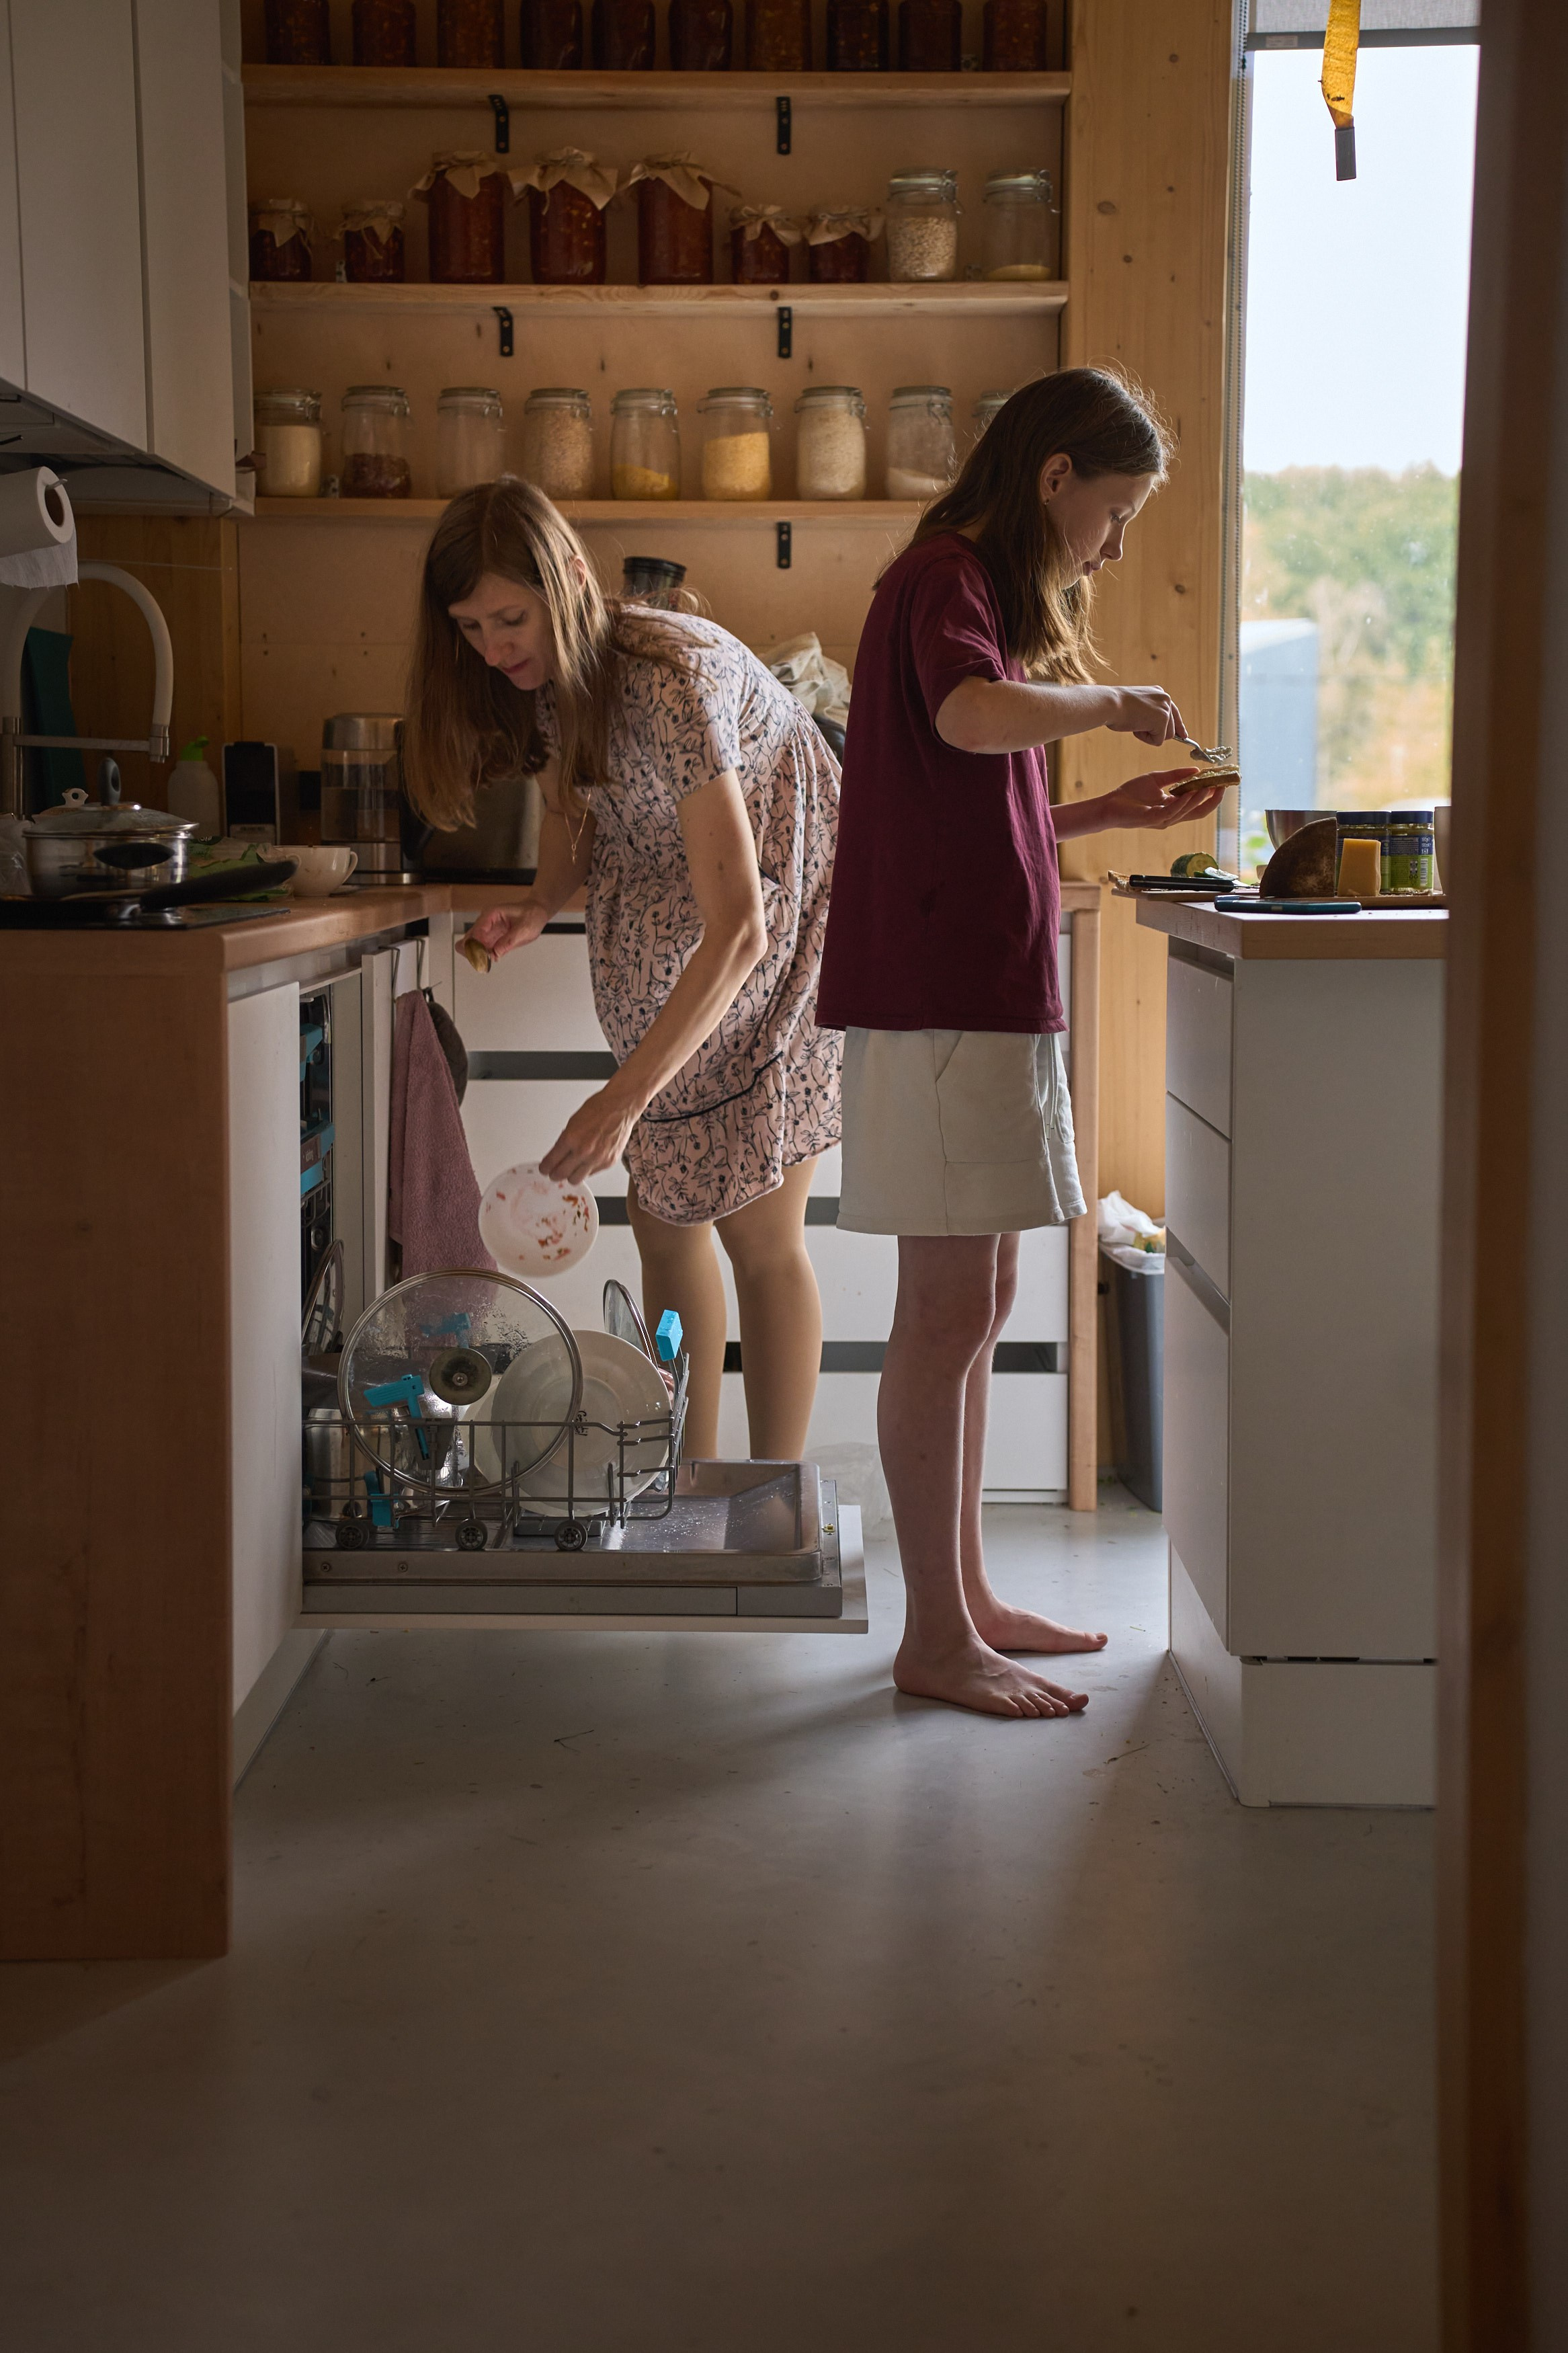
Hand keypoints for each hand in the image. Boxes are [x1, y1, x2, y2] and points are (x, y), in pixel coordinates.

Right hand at [467, 898, 548, 958]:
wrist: (536, 912)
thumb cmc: (531, 915)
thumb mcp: (524, 929)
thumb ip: (508, 941)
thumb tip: (495, 954)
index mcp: (491, 914)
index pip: (476, 932)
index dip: (477, 947)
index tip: (483, 957)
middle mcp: (485, 922)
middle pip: (468, 939)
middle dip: (473, 952)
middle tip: (483, 961)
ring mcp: (487, 931)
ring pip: (471, 946)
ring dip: (477, 956)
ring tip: (486, 963)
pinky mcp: (491, 939)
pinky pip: (481, 949)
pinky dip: (482, 957)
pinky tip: (489, 961)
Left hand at [539, 1085, 639, 1184]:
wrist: (620, 1107)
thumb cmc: (599, 1109)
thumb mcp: (573, 1123)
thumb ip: (565, 1141)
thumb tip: (557, 1155)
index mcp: (571, 1138)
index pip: (550, 1162)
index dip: (545, 1168)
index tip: (544, 1169)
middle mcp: (583, 1151)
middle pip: (561, 1175)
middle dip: (554, 1174)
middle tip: (553, 1172)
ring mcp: (597, 1158)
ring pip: (576, 1179)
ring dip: (570, 1176)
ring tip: (570, 1170)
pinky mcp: (608, 1162)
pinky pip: (591, 1173)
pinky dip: (587, 1169)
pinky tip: (587, 1161)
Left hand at [1093, 767, 1228, 831]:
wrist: (1111, 804)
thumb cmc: (1131, 794)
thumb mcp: (1157, 779)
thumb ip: (1176, 776)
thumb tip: (1196, 770)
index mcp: (1174, 807)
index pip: (1199, 804)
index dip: (1212, 794)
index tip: (1222, 781)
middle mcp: (1172, 816)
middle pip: (1199, 811)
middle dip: (1213, 799)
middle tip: (1223, 785)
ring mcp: (1164, 819)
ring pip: (1188, 811)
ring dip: (1200, 798)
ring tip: (1210, 785)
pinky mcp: (1153, 819)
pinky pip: (1173, 811)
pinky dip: (1183, 802)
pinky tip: (1190, 792)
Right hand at [1106, 686, 1187, 746]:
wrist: (1110, 704)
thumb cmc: (1115, 707)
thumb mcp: (1136, 706)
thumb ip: (1150, 713)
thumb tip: (1158, 729)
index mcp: (1159, 693)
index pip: (1173, 712)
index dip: (1178, 726)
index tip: (1183, 736)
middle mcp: (1165, 698)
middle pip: (1170, 728)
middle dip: (1156, 733)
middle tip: (1137, 725)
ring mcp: (1165, 709)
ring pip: (1166, 735)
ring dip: (1149, 735)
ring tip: (1135, 723)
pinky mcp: (1163, 720)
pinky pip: (1158, 741)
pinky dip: (1145, 739)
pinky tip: (1136, 726)